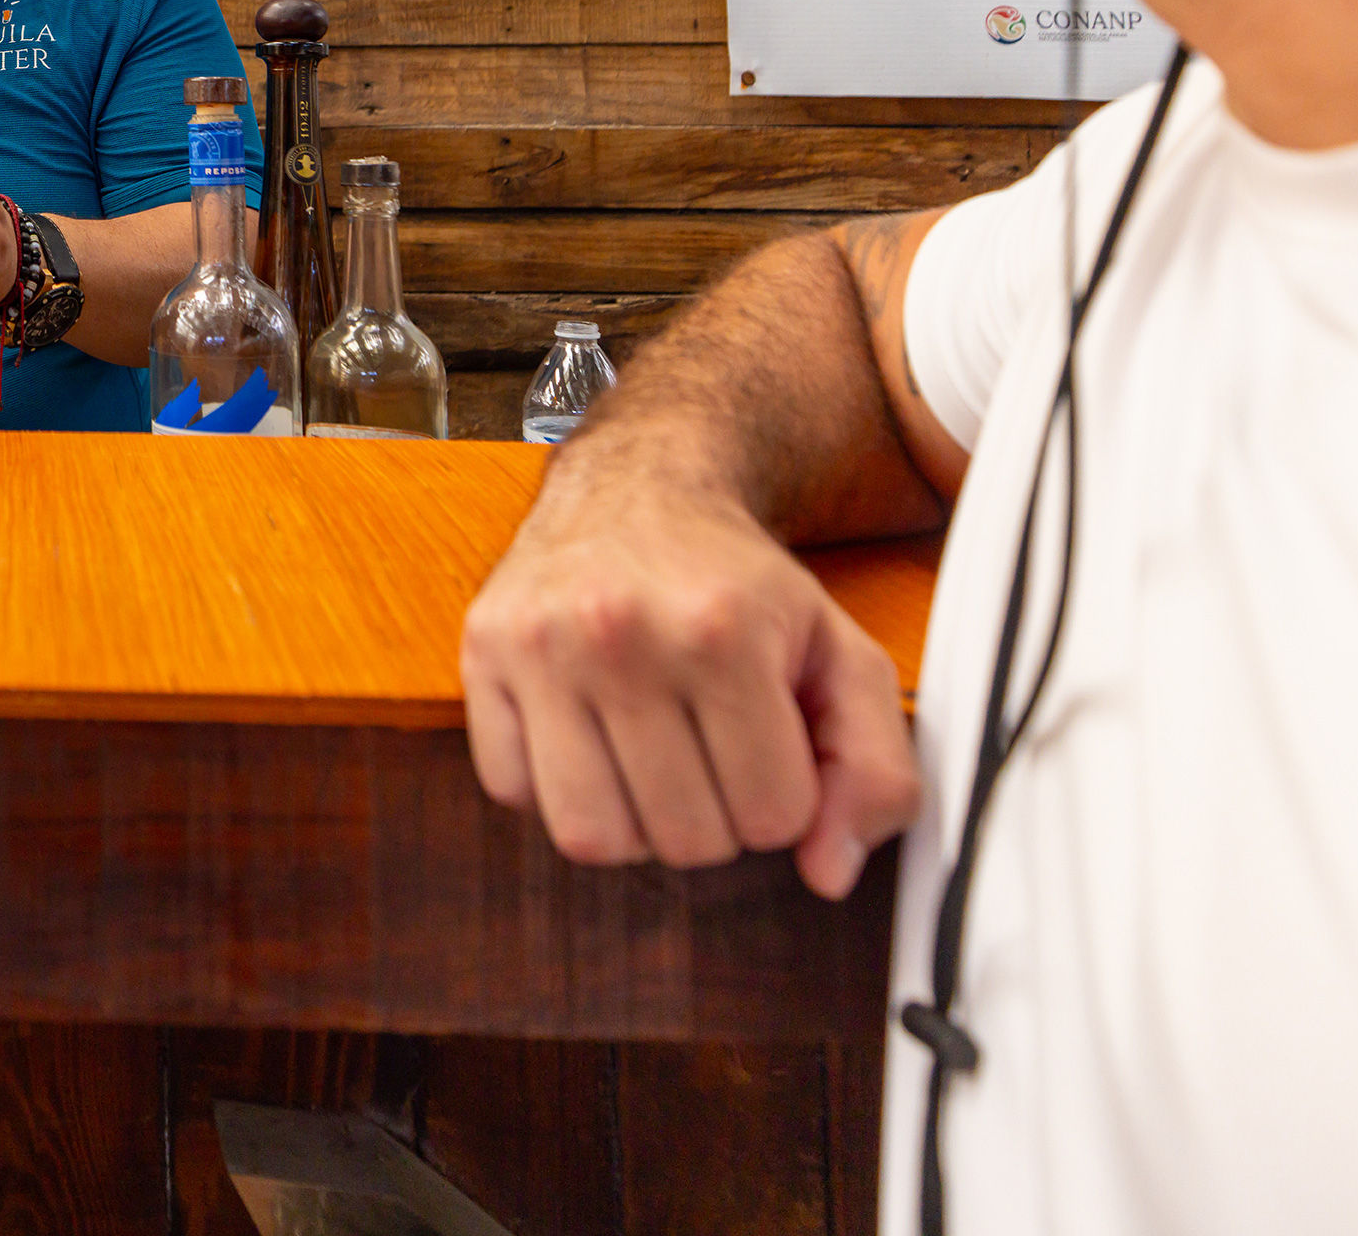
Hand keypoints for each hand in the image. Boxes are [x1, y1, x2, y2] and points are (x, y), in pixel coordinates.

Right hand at [457, 463, 921, 901]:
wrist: (637, 484)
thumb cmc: (735, 582)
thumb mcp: (840, 652)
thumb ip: (875, 766)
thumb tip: (829, 872)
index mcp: (723, 630)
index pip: (774, 818)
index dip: (782, 795)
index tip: (766, 741)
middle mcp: (622, 634)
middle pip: (685, 840)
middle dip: (713, 814)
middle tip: (708, 748)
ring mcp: (541, 645)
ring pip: (592, 838)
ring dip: (632, 820)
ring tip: (648, 759)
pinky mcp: (481, 653)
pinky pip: (512, 794)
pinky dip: (550, 787)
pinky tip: (584, 735)